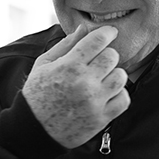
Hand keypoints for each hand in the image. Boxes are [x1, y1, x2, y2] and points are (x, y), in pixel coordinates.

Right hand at [22, 25, 129, 147]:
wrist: (34, 130)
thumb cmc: (36, 94)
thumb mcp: (43, 65)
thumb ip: (65, 45)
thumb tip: (83, 28)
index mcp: (69, 66)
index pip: (98, 40)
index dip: (107, 32)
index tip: (109, 33)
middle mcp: (84, 82)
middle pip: (112, 56)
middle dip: (106, 55)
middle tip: (97, 62)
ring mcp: (95, 101)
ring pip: (121, 76)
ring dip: (113, 74)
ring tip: (101, 79)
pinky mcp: (101, 118)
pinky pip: (124, 99)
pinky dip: (118, 94)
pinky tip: (106, 94)